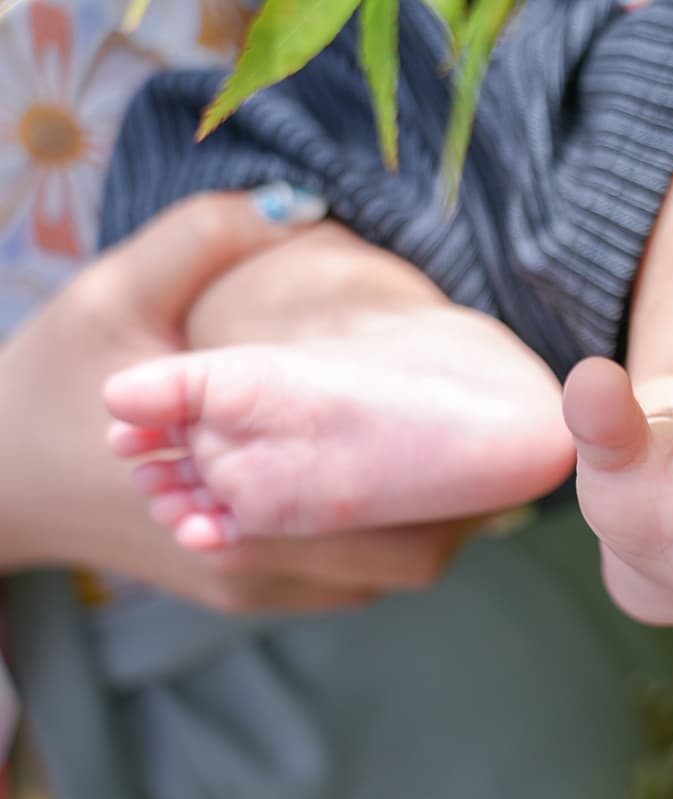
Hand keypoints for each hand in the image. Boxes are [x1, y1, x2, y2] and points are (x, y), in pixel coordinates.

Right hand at [0, 191, 467, 611]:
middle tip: (480, 442)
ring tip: (441, 457)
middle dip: (455, 512)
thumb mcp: (112, 295)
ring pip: (376, 579)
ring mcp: (247, 586)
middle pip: (405, 565)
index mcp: (238, 504)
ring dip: (416, 527)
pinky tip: (380, 484)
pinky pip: (338, 582)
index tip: (494, 440)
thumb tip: (296, 201)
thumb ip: (200, 240)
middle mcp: (252, 565)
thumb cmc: (44, 382)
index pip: (391, 531)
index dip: (460, 495)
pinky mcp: (236, 590)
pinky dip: (370, 542)